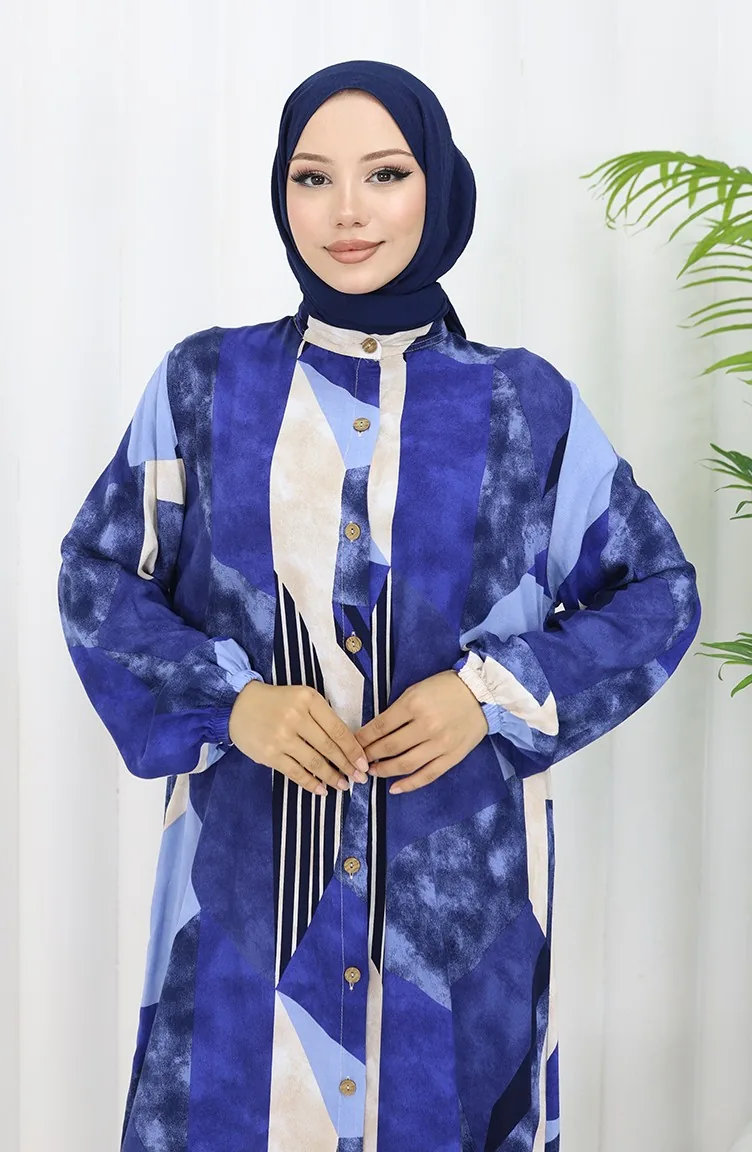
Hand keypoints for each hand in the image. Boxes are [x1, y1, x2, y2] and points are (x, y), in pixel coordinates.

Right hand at [228, 682, 369, 794]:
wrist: (238, 705)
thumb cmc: (276, 701)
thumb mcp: (302, 697)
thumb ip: (322, 715)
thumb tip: (346, 744)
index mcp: (308, 700)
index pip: (337, 728)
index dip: (353, 749)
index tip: (364, 762)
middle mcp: (296, 717)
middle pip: (328, 747)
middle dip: (347, 765)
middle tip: (359, 778)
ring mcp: (282, 738)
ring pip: (314, 762)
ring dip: (331, 777)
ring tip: (343, 785)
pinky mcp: (269, 754)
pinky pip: (295, 772)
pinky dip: (310, 783)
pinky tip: (321, 790)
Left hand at [354, 670, 488, 793]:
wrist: (483, 694)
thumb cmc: (445, 687)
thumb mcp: (416, 690)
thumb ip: (397, 710)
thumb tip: (375, 730)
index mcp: (413, 704)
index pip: (380, 727)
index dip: (362, 738)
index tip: (352, 745)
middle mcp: (426, 726)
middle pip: (389, 747)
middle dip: (369, 755)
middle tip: (358, 761)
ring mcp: (440, 744)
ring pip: (405, 764)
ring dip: (384, 771)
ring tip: (372, 772)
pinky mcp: (452, 757)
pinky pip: (427, 775)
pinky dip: (409, 785)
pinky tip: (394, 788)